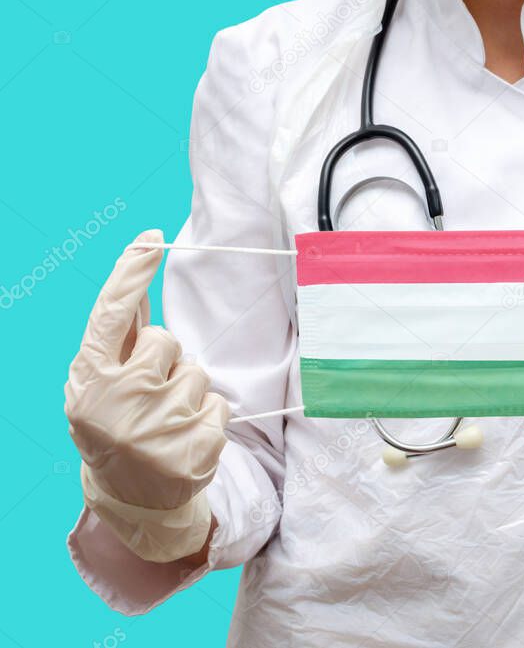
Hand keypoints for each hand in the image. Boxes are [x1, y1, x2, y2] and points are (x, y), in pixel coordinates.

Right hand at [65, 230, 229, 561]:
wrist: (134, 499)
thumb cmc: (116, 427)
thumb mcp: (100, 385)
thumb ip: (119, 339)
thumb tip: (136, 275)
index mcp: (89, 380)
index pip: (112, 315)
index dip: (131, 273)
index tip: (153, 239)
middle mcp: (118, 401)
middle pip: (166, 341)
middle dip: (164, 360)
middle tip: (148, 396)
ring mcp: (157, 428)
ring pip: (196, 372)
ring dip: (188, 391)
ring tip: (165, 422)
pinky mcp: (195, 448)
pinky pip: (218, 404)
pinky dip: (207, 417)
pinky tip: (185, 440)